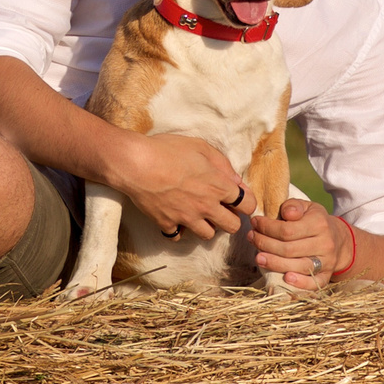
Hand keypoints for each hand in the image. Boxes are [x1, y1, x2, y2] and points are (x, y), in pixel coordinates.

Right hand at [111, 133, 247, 240]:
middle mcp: (206, 206)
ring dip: (207, 226)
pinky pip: (178, 236)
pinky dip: (179, 229)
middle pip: (233, 227)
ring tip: (198, 214)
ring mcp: (186, 218)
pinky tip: (175, 218)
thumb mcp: (200, 146)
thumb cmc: (167, 149)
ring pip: (208, 235)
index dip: (247, 202)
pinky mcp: (167, 224)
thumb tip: (235, 180)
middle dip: (231, 219)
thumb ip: (222, 164)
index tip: (239, 198)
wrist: (135, 163)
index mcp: (218, 186)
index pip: (248, 205)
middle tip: (221, 209)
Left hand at [251, 196, 343, 289]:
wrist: (340, 240)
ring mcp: (327, 262)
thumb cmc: (315, 221)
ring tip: (258, 257)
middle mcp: (325, 243)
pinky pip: (314, 283)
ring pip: (298, 266)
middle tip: (251, 238)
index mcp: (319, 224)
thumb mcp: (307, 207)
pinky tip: (286, 278)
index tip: (255, 223)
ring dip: (275, 263)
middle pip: (289, 249)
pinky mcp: (327, 276)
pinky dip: (300, 283)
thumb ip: (294, 206)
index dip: (267, 228)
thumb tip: (286, 212)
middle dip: (265, 244)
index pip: (287, 230)